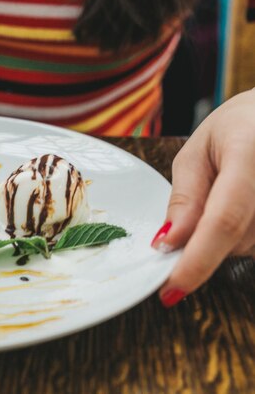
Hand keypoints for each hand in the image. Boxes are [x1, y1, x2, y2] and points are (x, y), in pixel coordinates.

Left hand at [152, 89, 254, 306]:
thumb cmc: (239, 127)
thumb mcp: (197, 152)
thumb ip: (185, 198)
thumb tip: (168, 243)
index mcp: (250, 153)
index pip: (224, 220)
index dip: (198, 260)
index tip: (173, 286)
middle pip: (237, 240)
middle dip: (204, 240)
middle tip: (202, 204)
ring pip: (252, 247)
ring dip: (229, 238)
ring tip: (231, 193)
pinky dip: (246, 235)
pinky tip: (246, 209)